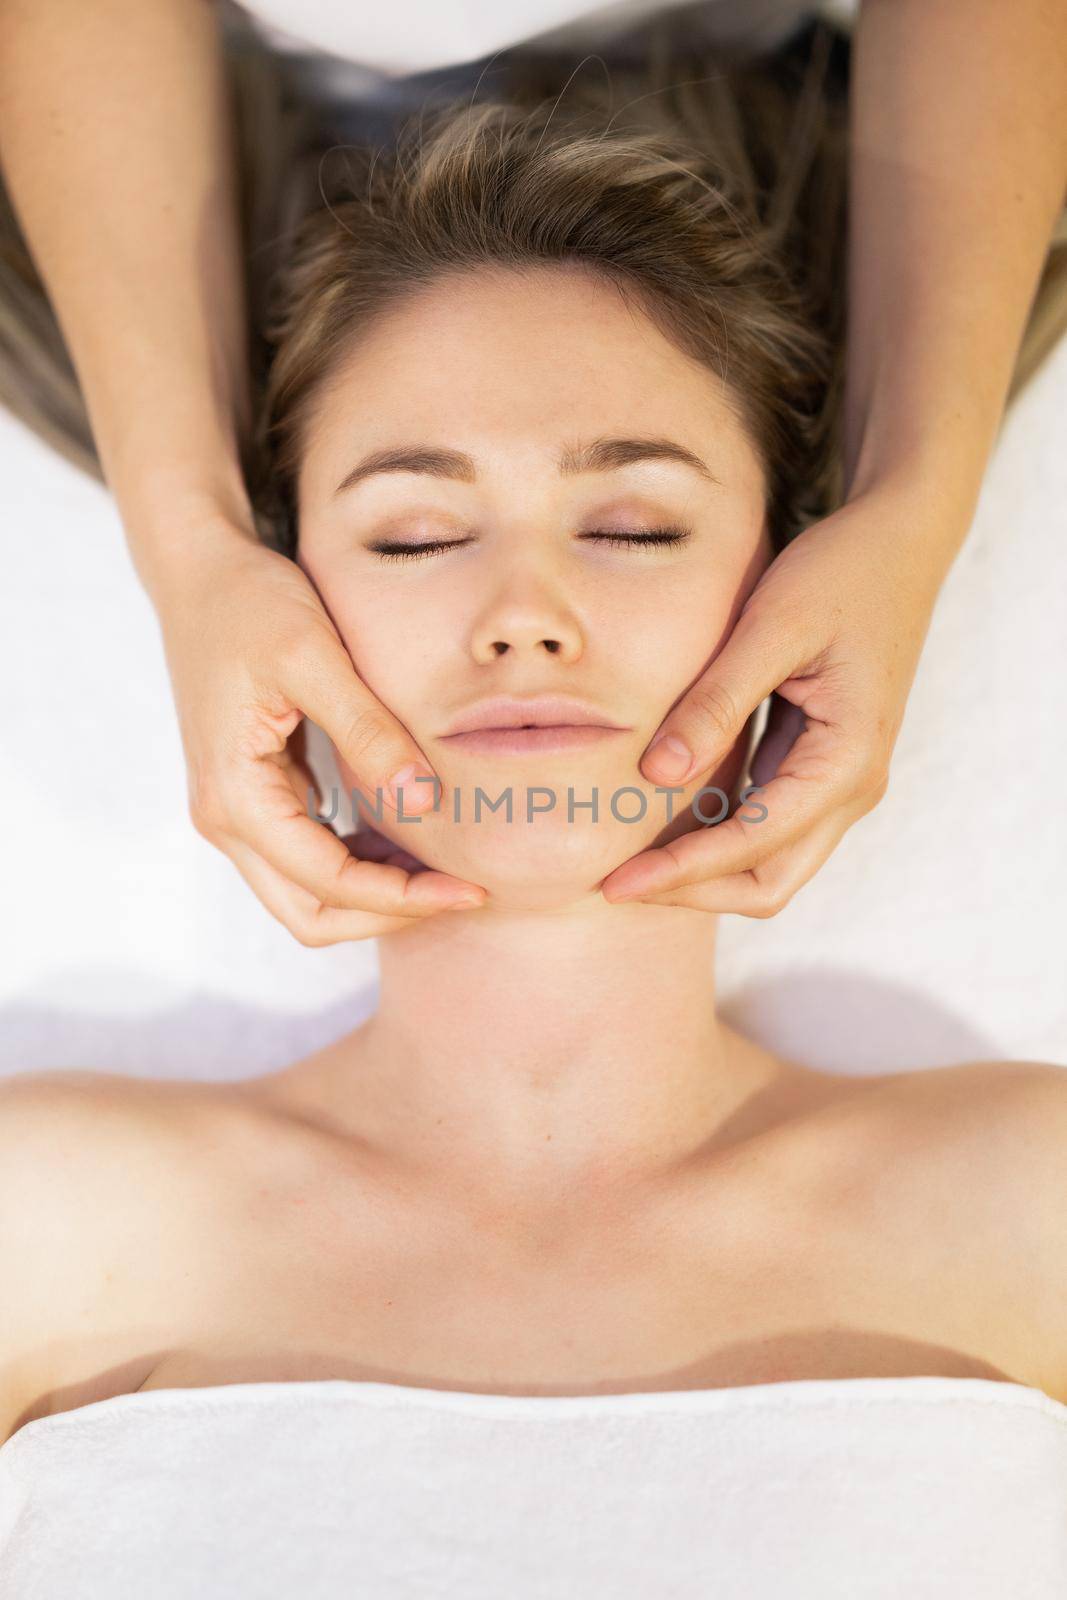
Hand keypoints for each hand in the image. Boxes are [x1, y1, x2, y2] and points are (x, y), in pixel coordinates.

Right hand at [152, 521, 486, 943]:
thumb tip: (423, 801)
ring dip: (374, 895)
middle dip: (389, 914)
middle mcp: (225, 818)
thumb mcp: (314, 656)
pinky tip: (410, 839)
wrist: (198, 573)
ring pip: (306, 894)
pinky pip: (307, 856)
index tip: (468, 888)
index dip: (402, 897)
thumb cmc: (248, 604)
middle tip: (463, 892)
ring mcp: (235, 810)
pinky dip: (359, 864)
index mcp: (236, 796)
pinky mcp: (254, 793)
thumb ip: (368, 731)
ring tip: (445, 870)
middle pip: (309, 914)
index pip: (327, 883)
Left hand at [599, 485, 951, 914]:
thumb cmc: (841, 573)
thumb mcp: (773, 626)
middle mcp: (855, 788)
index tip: (615, 882)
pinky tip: (664, 825)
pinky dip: (718, 839)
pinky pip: (769, 827)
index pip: (753, 845)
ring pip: (771, 864)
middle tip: (613, 886)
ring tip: (629, 865)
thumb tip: (657, 773)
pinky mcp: (822, 767)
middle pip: (769, 883)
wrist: (900, 544)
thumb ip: (717, 700)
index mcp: (848, 760)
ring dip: (704, 874)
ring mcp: (842, 783)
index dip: (681, 870)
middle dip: (691, 892)